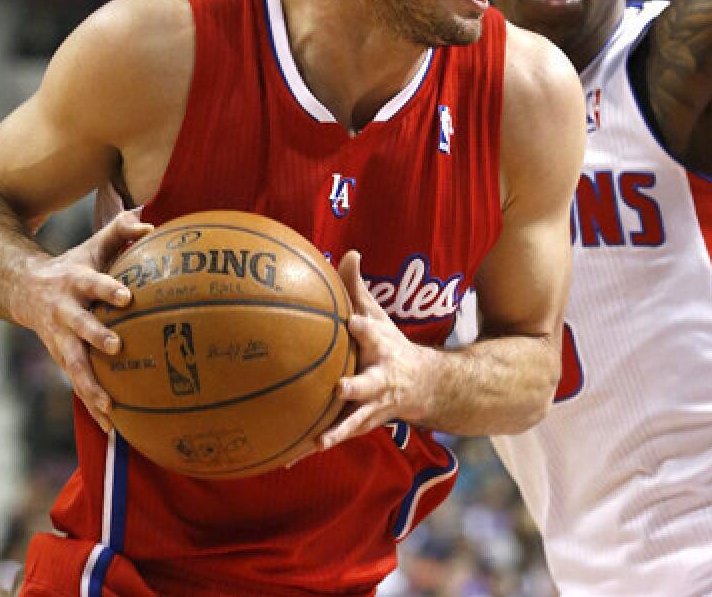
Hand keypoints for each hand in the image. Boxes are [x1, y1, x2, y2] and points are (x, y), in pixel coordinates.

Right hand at [9, 207, 153, 432]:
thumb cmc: (73, 266)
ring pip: (74, 366)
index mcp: (75, 283)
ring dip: (91, 386)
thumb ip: (120, 231)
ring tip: (111, 407)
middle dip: (96, 337)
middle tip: (117, 347)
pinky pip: (79, 386)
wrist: (23, 289)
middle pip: (79, 326)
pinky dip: (94, 407)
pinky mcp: (61, 360)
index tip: (126, 296)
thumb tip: (150, 224)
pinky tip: (113, 430)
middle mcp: (64, 313)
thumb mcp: (92, 246)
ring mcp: (60, 340)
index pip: (92, 284)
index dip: (107, 289)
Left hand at [311, 250, 434, 451]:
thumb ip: (358, 286)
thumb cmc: (389, 344)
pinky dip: (312, 448)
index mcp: (380, 346)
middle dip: (355, 386)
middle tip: (340, 387)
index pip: (371, 333)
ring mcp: (372, 406)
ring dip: (337, 432)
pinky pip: (336, 437)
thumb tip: (348, 252)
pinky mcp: (361, 424)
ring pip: (354, 420)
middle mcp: (379, 379)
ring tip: (318, 443)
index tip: (352, 322)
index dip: (363, 328)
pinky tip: (286, 459)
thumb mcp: (378, 314)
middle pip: (367, 383)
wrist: (424, 386)